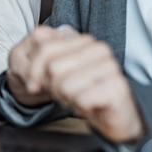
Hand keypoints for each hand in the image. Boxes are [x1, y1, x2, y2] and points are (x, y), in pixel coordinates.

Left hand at [8, 25, 144, 142]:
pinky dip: (80, 107)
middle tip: (66, 93)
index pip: (46, 49)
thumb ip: (45, 52)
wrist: (114, 118)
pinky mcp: (116, 87)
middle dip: (54, 87)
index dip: (35, 70)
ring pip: (66, 84)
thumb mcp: (57, 72)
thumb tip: (37, 33)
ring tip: (79, 99)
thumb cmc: (84, 93)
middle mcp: (99, 49)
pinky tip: (90, 106)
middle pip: (54, 68)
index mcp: (85, 40)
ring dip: (67, 98)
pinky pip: (81, 99)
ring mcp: (110, 67)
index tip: (35, 84)